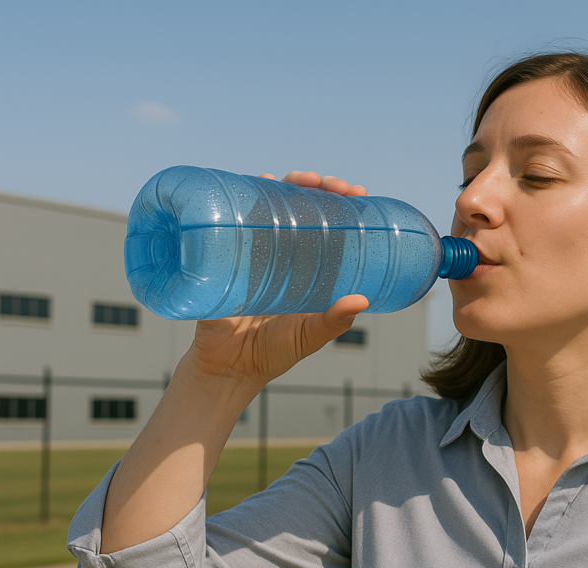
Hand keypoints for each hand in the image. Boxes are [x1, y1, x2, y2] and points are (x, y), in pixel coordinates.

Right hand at [183, 171, 369, 390]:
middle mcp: (283, 253)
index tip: (358, 194)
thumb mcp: (309, 336)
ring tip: (304, 180)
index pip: (329, 225)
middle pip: (302, 206)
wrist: (226, 367)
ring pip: (272, 204)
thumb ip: (333, 322)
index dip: (343, 205)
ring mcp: (255, 249)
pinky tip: (260, 180)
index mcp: (308, 268)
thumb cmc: (271, 353)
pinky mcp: (228, 253)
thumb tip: (361, 301)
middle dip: (319, 187)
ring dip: (289, 183)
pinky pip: (236, 217)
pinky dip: (246, 194)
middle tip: (335, 186)